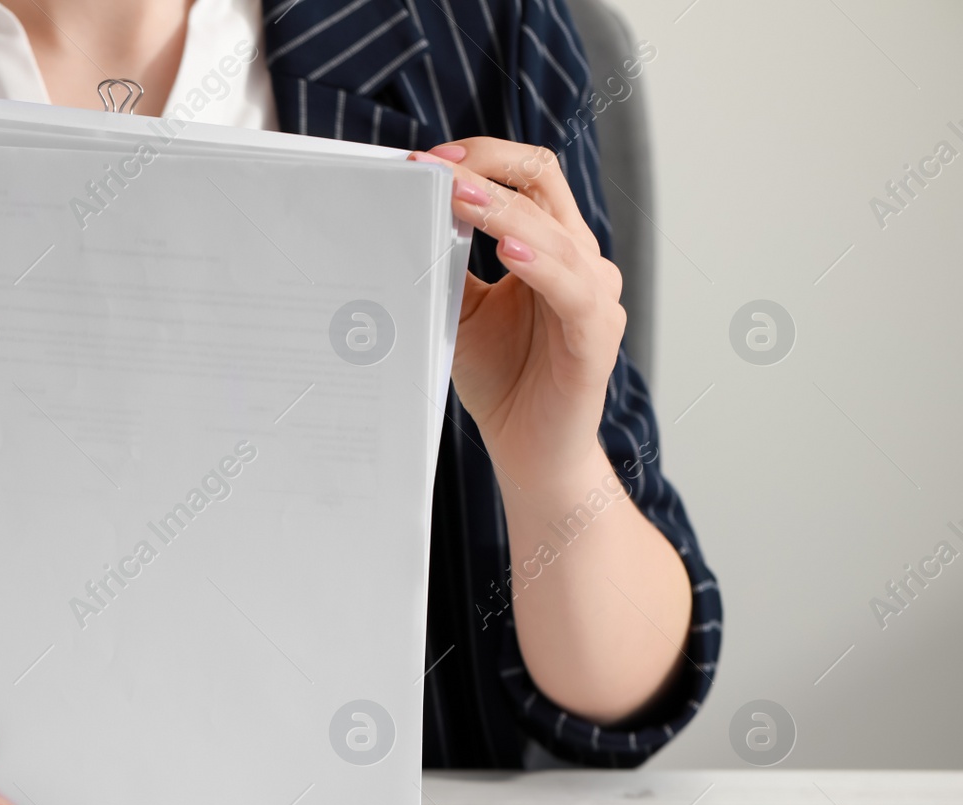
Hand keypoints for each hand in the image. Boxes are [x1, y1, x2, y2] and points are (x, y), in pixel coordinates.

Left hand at [411, 138, 625, 488]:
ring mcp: (595, 295)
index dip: (483, 158)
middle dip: (485, 167)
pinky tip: (506, 250)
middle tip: (432, 165)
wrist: (530, 449)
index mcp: (552, 245)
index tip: (427, 160)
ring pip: (553, 232)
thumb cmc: (503, 378)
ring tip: (457, 195)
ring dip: (500, 210)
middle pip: (543, 184)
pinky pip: (570, 289)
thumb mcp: (462, 309)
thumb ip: (449, 263)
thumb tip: (407, 218)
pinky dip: (539, 264)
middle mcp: (582, 260)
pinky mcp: (596, 336)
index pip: (528, 175)